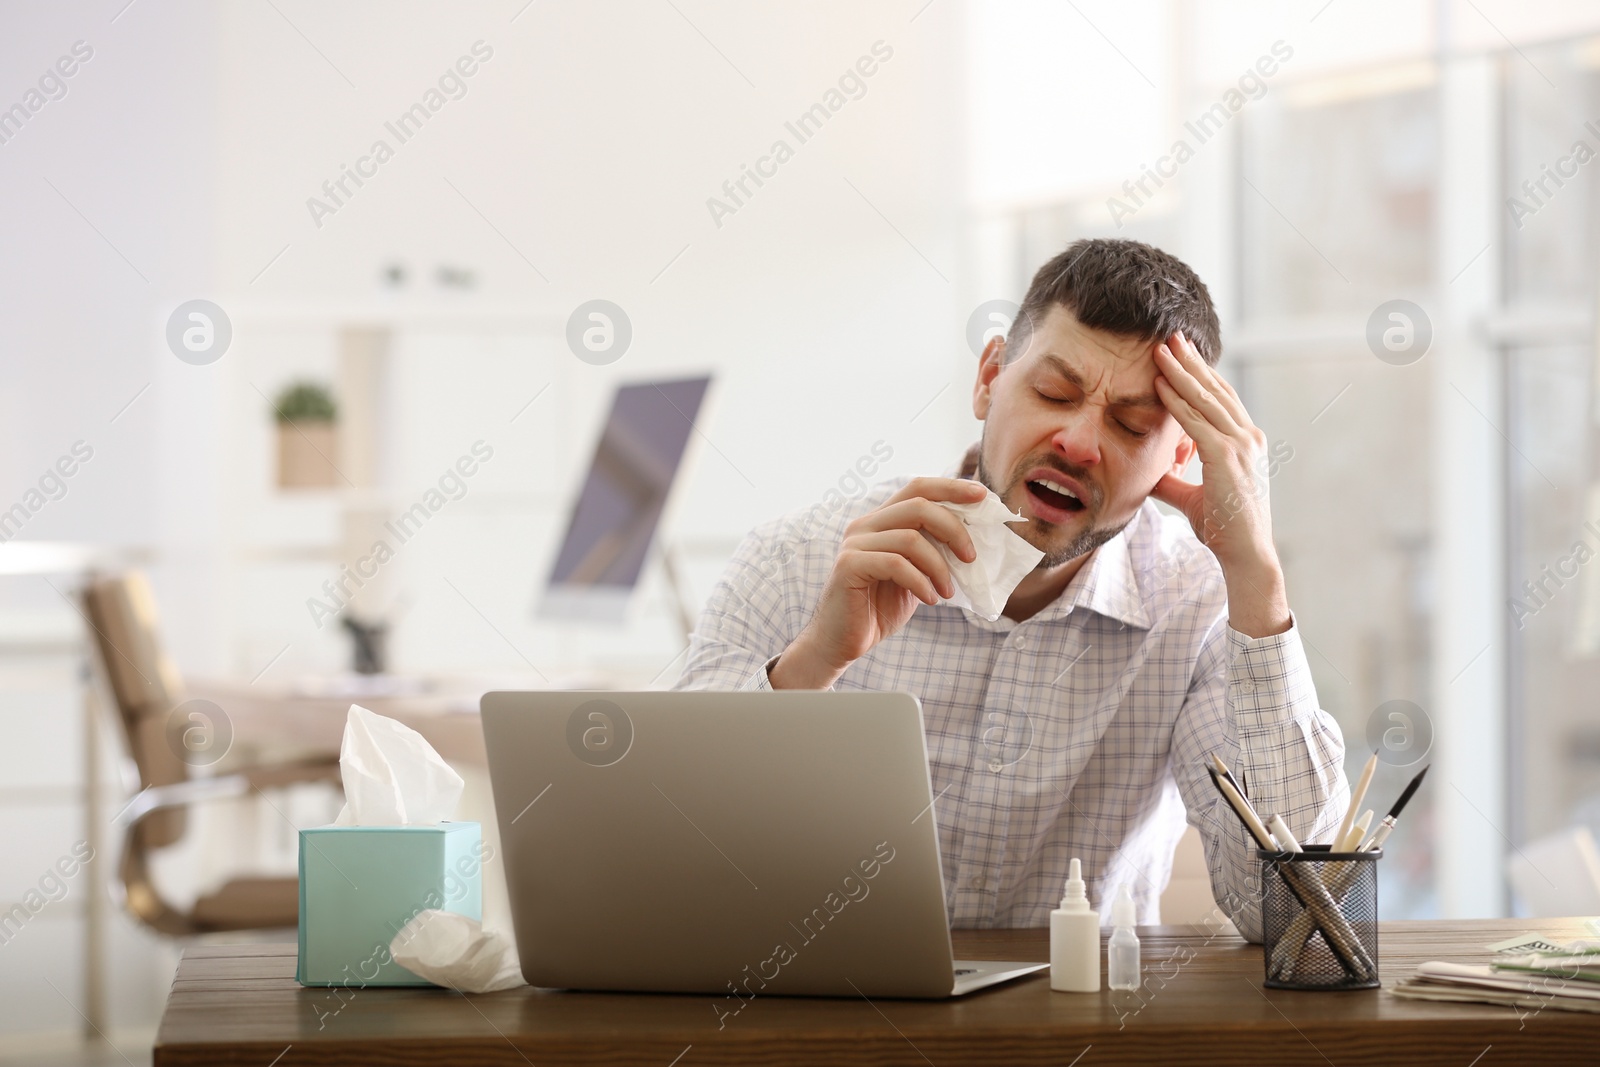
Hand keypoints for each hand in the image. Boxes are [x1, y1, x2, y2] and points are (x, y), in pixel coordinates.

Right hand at [769, 477, 985, 688]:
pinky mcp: (849, 566)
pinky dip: (921, 582)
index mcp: (881, 520)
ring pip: (911, 538)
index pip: (918, 488)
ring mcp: (854, 543)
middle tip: (971, 558)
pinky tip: (930, 599)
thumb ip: (933, 552)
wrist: (842, 641)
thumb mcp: (915, 575)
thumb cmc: (879, 608)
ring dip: (939, 566)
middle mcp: (865, 524)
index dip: (951, 488)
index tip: (982, 496)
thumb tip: (974, 539)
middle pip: (918, 506)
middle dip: (953, 529)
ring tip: (947, 591)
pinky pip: (896, 564)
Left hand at [1149, 331, 1289, 637]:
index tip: (1179, 355)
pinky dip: (1177, 402)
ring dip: (1181, 372)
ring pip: (1206, 399)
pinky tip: (1159, 385)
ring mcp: (1241, 446)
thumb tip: (1149, 473)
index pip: (1221, 398)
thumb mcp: (1192, 498)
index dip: (1200, 375)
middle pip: (1215, 389)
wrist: (1246, 555)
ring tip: (1160, 349)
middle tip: (1171, 336)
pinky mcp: (1227, 458)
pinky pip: (1197, 422)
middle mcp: (1248, 438)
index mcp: (1246, 442)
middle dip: (1191, 361)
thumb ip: (1172, 481)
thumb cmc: (1224, 529)